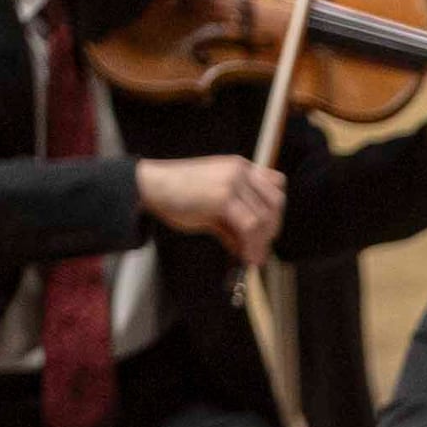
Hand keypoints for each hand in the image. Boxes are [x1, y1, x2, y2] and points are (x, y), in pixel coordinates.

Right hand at [135, 155, 282, 265]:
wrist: (150, 187)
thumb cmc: (176, 197)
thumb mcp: (212, 208)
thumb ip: (232, 224)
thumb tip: (246, 249)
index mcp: (239, 167)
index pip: (276, 184)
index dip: (275, 210)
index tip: (267, 232)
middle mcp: (239, 170)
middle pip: (275, 202)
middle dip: (272, 229)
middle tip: (260, 250)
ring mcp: (232, 181)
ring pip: (264, 217)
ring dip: (261, 243)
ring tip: (251, 258)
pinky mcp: (223, 197)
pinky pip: (250, 226)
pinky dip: (251, 246)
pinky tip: (244, 258)